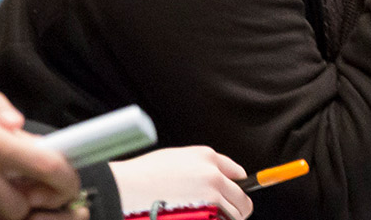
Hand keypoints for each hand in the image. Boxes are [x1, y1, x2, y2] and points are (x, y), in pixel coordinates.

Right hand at [111, 146, 252, 219]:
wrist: (128, 188)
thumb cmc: (145, 174)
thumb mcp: (177, 158)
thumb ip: (202, 165)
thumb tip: (225, 177)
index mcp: (207, 157)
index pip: (238, 174)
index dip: (239, 186)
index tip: (237, 194)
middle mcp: (214, 176)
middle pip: (242, 199)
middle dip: (237, 208)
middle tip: (228, 215)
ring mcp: (210, 197)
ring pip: (235, 215)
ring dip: (228, 219)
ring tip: (211, 218)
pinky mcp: (206, 214)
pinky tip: (204, 219)